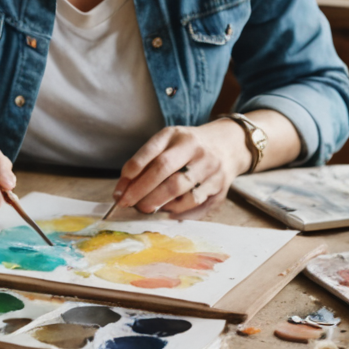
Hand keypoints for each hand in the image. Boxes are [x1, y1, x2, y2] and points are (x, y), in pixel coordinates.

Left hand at [112, 121, 245, 217]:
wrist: (229, 144)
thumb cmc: (189, 146)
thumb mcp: (168, 141)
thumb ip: (146, 161)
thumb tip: (122, 190)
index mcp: (180, 137)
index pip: (155, 154)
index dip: (134, 172)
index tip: (119, 190)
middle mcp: (198, 151)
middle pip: (167, 175)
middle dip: (143, 192)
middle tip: (128, 203)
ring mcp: (212, 170)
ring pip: (182, 193)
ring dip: (158, 203)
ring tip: (144, 207)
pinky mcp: (220, 188)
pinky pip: (195, 205)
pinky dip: (176, 211)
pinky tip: (165, 210)